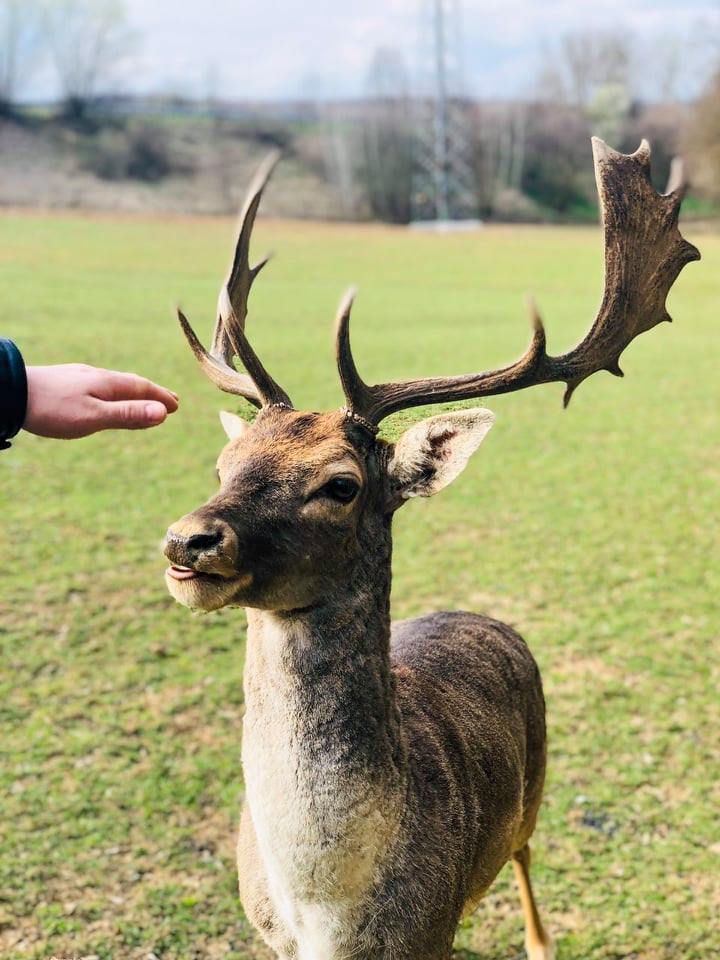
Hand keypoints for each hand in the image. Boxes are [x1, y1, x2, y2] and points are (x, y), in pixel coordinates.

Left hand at [24, 364, 178, 438]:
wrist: (10, 392)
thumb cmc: (52, 409)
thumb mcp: (94, 417)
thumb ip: (127, 415)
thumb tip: (162, 413)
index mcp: (107, 383)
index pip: (142, 389)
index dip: (161, 398)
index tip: (176, 406)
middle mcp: (96, 376)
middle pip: (131, 384)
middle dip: (152, 393)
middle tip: (169, 400)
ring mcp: (79, 377)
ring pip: (114, 384)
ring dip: (133, 392)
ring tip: (141, 398)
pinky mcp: (65, 381)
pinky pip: (99, 385)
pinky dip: (113, 392)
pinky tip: (103, 396)